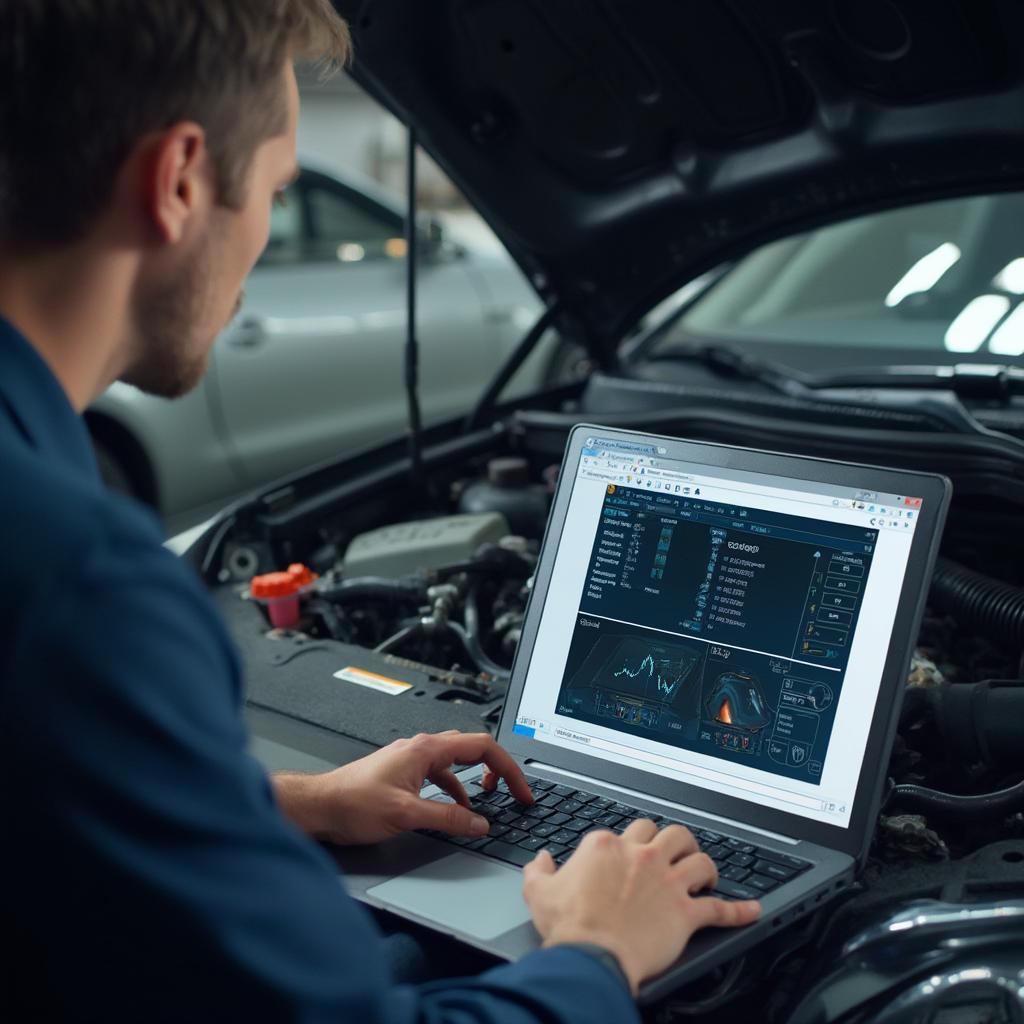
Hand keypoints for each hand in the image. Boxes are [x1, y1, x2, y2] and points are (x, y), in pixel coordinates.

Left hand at [272, 730, 532, 845]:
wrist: (320, 806)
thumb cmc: (352, 803)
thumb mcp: (407, 814)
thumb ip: (448, 818)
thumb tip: (479, 823)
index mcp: (427, 750)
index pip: (482, 747)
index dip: (508, 768)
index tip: (520, 790)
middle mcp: (421, 749)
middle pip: (472, 750)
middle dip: (497, 770)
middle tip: (514, 793)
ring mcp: (412, 760)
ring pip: (456, 763)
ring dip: (475, 781)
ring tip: (488, 802)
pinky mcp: (403, 773)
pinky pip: (440, 776)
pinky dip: (455, 790)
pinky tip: (454, 809)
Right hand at [523, 821, 759, 995]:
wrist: (591, 956)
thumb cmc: (569, 926)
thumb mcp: (539, 892)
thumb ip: (539, 870)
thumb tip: (542, 859)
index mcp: (608, 846)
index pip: (629, 829)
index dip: (632, 843)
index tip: (631, 856)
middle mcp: (642, 856)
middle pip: (670, 833)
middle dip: (676, 841)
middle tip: (676, 853)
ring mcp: (667, 882)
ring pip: (700, 858)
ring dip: (706, 865)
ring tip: (707, 873)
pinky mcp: (685, 913)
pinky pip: (721, 909)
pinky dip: (740, 910)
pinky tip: (752, 910)